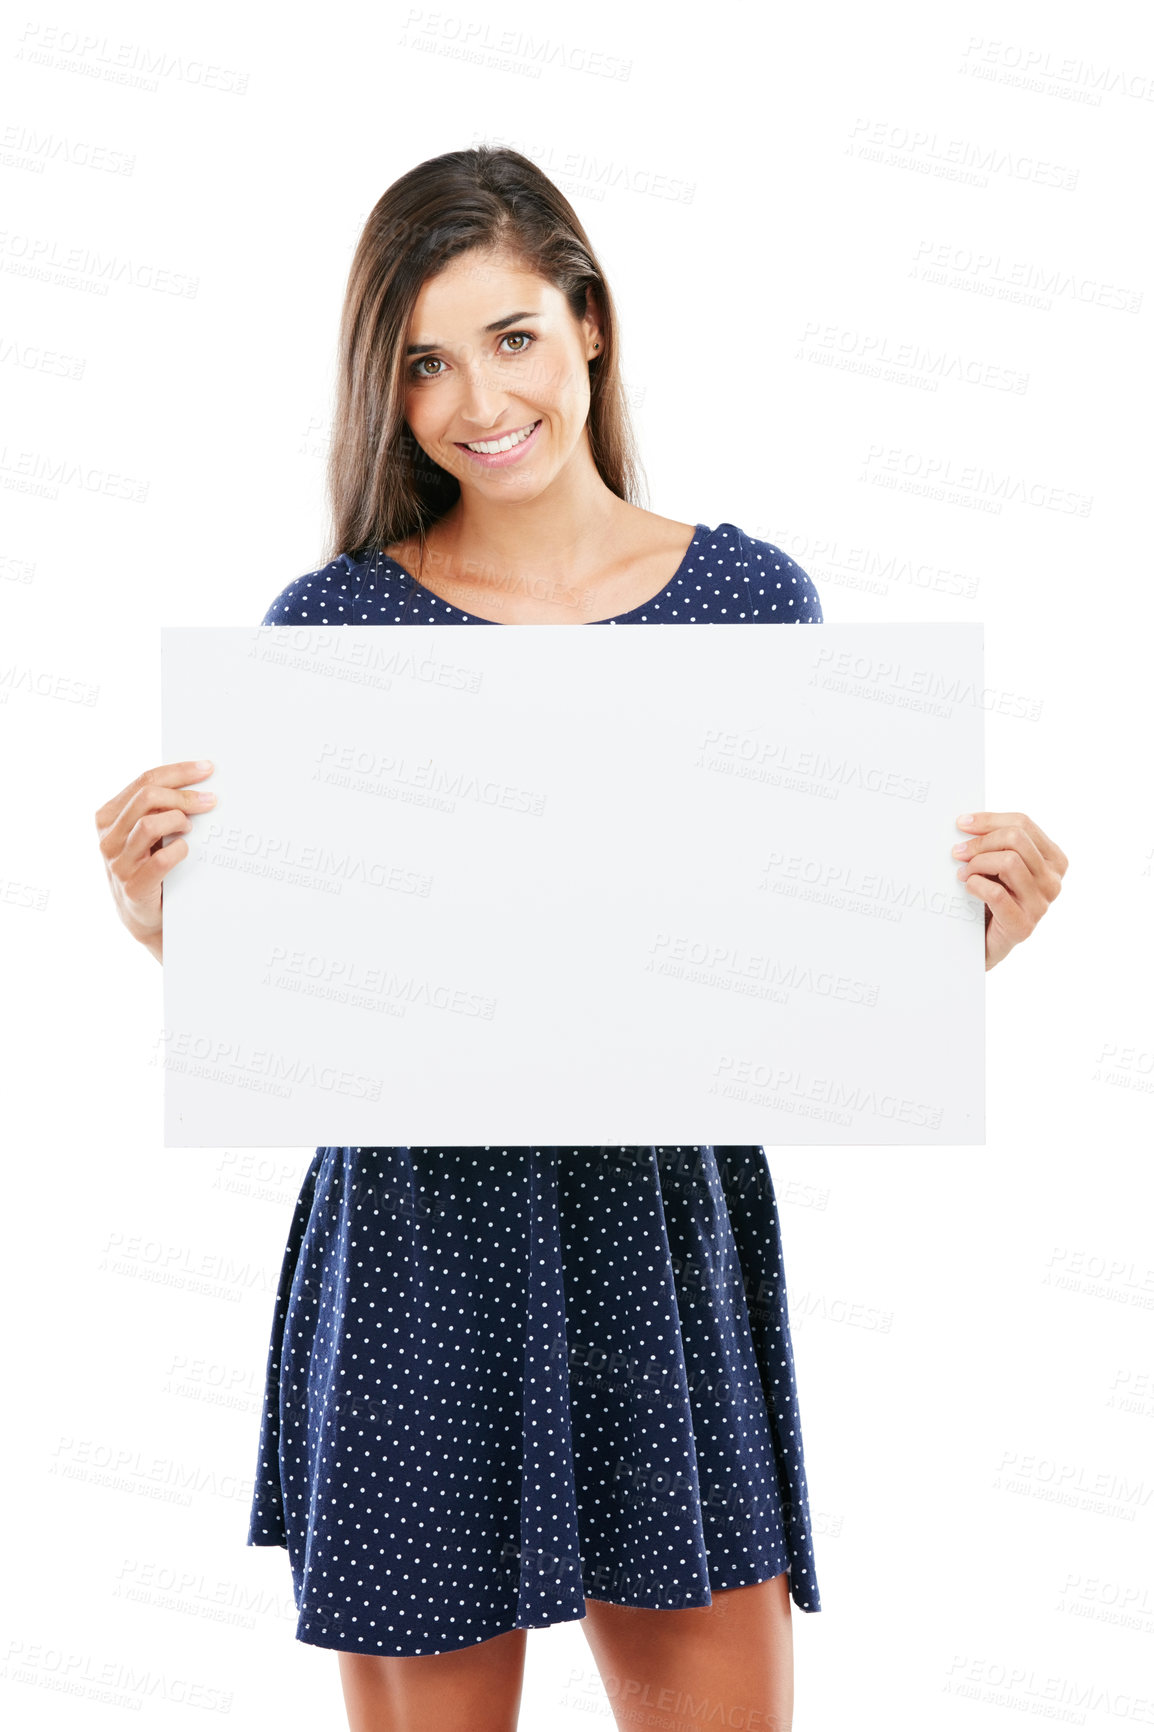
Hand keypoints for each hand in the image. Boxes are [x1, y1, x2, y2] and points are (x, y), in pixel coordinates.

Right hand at [95, 759, 216, 960]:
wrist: (143, 916)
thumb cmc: (148, 867)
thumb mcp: (143, 834)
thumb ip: (155, 808)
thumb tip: (194, 781)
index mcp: (108, 817)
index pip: (143, 781)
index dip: (178, 772)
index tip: (206, 769)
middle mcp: (108, 838)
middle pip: (147, 797)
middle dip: (184, 795)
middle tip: (210, 801)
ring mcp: (118, 864)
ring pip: (149, 824)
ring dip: (178, 820)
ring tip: (191, 827)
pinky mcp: (134, 887)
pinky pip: (161, 859)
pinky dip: (179, 850)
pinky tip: (186, 850)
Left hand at [952, 811, 1066, 971]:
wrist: (983, 943)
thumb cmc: (991, 899)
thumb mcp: (999, 865)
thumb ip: (997, 843)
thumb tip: (968, 823)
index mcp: (1054, 860)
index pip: (1023, 824)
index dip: (989, 820)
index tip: (962, 823)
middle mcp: (1053, 881)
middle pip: (1016, 839)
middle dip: (980, 842)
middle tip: (958, 852)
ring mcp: (1041, 905)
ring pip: (1009, 862)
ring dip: (977, 863)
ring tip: (962, 873)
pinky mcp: (1023, 926)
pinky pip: (997, 893)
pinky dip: (976, 885)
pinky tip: (968, 887)